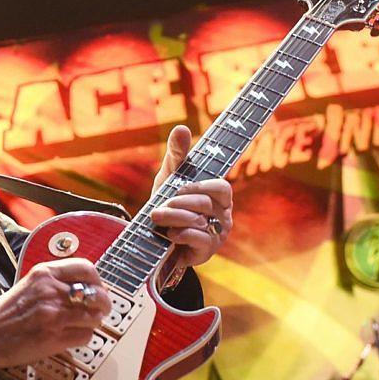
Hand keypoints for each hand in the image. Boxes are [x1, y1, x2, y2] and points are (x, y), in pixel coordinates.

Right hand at [0, 258, 110, 371]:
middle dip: (103, 303)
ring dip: (93, 322)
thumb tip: (86, 287)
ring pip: (94, 317)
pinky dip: (83, 337)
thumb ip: (55, 282)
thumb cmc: (5, 312)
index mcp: (44, 273)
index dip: (97, 280)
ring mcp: (54, 314)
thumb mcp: (29, 285)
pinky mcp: (55, 337)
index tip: (97, 287)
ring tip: (83, 324)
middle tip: (100, 309)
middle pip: (96, 294)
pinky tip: (72, 336)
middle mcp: (51, 291)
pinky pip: (85, 336)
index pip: (86, 268)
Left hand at [149, 125, 232, 268]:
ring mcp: (217, 234)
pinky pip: (198, 239)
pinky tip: (169, 234)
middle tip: (161, 205)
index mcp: (219, 196)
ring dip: (174, 218)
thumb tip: (182, 128)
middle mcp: (223, 215)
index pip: (221, 187)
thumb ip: (177, 155)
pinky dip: (180, 234)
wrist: (155, 238)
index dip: (201, 187)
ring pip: (199, 221)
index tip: (178, 188)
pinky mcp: (207, 251)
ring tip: (157, 217)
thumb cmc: (168, 203)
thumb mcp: (170, 177)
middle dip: (178, 203)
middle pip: (205, 204)